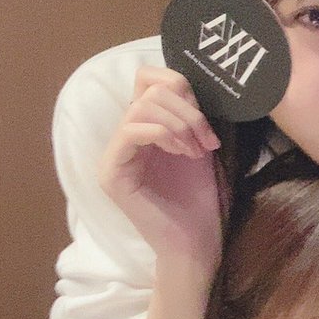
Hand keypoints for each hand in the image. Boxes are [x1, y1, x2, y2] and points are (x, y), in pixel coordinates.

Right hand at [98, 66, 222, 263]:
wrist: (196, 241)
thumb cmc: (200, 198)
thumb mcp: (200, 145)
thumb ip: (191, 113)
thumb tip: (188, 81)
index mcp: (145, 127)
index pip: (148, 78)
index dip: (180, 85)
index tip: (206, 119)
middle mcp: (124, 137)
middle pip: (149, 89)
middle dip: (188, 110)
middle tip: (207, 141)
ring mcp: (114, 154)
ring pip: (141, 106)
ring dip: (180, 124)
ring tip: (197, 150)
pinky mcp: (111, 172)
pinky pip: (131, 130)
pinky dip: (163, 134)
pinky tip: (183, 154)